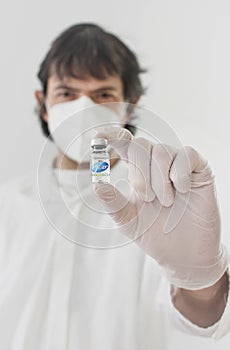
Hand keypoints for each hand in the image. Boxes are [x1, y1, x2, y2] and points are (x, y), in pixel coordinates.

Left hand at [94, 127, 228, 289]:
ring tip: (166, 202)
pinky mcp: (198, 170)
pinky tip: (182, 189)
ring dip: (159, 178)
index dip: (111, 136)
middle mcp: (156, 165)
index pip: (124, 146)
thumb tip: (96, 184)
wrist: (184, 254)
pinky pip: (187, 154)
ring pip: (162, 150)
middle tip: (146, 198)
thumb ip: (113, 202)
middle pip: (140, 145)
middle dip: (139, 173)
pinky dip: (180, 172)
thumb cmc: (154, 234)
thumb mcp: (128, 220)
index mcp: (138, 173)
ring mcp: (177, 166)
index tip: (97, 137)